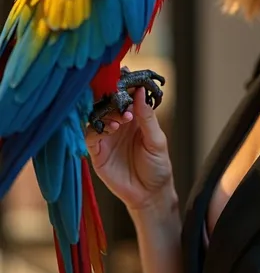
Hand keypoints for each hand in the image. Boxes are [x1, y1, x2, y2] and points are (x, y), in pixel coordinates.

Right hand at [86, 87, 175, 211]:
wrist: (149, 194)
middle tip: (121, 101)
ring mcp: (106, 137)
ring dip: (106, 113)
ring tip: (121, 120)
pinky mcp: (97, 152)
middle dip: (112, 99)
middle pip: (107, 103)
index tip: (123, 78)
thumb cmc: (157, 166)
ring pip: (96, 116)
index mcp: (135, 117)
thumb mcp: (156, 140)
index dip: (123, 87)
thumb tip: (139, 91)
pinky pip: (89, 135)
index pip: (125, 96)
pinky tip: (111, 129)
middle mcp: (118, 124)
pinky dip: (97, 129)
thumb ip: (147, 116)